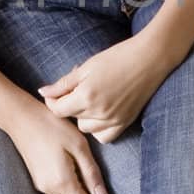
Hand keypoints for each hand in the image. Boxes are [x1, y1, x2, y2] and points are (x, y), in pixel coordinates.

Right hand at [4, 99, 108, 193]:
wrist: (21, 117)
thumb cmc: (51, 126)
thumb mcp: (79, 145)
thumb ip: (91, 173)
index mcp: (62, 182)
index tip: (101, 185)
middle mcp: (49, 189)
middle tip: (90, 170)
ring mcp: (40, 186)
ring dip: (77, 189)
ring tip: (78, 164)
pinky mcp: (36, 180)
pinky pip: (56, 191)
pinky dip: (66, 184)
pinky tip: (66, 163)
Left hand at [39, 34, 173, 142]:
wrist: (149, 59)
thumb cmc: (117, 57)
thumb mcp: (86, 67)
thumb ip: (63, 84)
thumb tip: (43, 93)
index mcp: (86, 96)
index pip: (58, 110)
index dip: (52, 101)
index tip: (55, 93)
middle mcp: (99, 112)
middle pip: (72, 118)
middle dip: (69, 105)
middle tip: (78, 88)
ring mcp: (113, 120)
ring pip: (86, 129)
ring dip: (83, 117)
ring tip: (90, 99)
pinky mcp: (125, 123)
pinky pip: (104, 136)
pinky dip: (99, 128)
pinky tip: (101, 113)